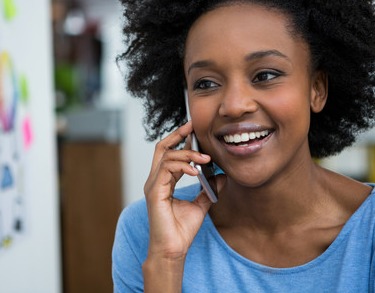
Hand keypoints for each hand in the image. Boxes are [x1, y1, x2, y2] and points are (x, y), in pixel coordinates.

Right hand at [144, 121, 217, 261]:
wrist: (173, 250)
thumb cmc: (181, 231)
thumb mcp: (201, 205)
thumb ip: (208, 189)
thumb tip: (221, 175)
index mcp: (163, 181)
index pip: (169, 153)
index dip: (180, 139)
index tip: (193, 130)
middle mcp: (156, 180)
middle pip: (162, 147)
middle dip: (177, 134)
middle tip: (192, 125)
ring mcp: (153, 185)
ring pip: (166, 155)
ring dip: (187, 154)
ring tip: (204, 158)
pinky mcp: (154, 192)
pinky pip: (166, 169)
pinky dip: (182, 166)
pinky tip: (195, 171)